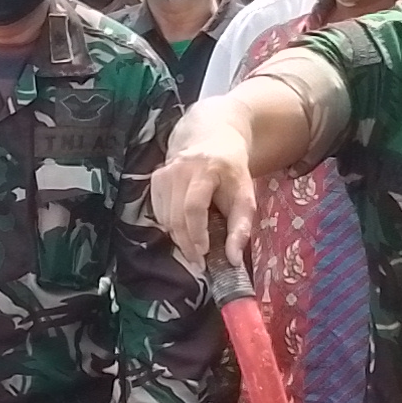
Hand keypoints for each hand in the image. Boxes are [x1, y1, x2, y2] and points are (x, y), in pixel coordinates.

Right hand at [151, 142, 256, 271]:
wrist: (213, 140)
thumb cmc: (232, 173)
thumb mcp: (245, 197)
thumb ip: (241, 228)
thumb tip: (233, 261)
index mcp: (206, 169)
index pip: (193, 206)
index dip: (196, 232)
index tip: (204, 252)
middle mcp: (180, 169)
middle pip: (176, 215)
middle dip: (186, 243)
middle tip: (199, 262)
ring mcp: (164, 173)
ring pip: (165, 217)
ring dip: (178, 238)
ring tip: (193, 249)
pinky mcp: (155, 179)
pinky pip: (159, 213)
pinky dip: (171, 228)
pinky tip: (184, 231)